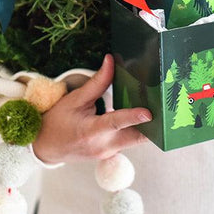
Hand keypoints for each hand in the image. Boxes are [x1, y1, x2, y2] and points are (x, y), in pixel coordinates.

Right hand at [33, 54, 150, 163]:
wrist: (46, 147)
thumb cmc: (58, 121)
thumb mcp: (75, 99)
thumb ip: (97, 82)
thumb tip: (111, 60)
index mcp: (91, 132)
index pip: (115, 123)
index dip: (133, 117)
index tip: (148, 113)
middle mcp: (103, 146)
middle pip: (135, 137)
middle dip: (153, 125)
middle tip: (167, 107)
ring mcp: (108, 153)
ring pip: (135, 140)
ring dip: (147, 126)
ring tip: (160, 106)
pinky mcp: (112, 154)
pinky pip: (129, 141)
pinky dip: (138, 129)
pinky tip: (145, 116)